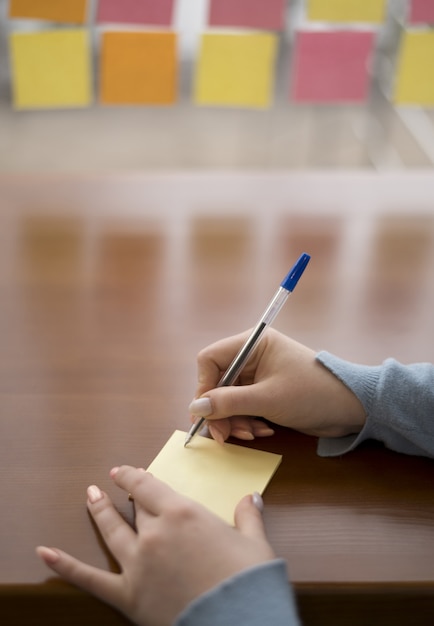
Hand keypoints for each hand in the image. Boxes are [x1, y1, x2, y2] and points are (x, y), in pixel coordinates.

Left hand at [36, 466, 273, 625]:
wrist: (240, 622)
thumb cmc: (248, 581)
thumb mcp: (255, 543)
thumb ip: (249, 515)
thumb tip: (252, 497)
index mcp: (183, 514)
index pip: (149, 487)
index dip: (134, 476)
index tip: (126, 471)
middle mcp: (155, 533)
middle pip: (134, 508)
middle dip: (124, 494)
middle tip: (114, 483)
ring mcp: (138, 564)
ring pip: (112, 531)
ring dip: (99, 512)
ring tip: (89, 497)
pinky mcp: (129, 595)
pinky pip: (91, 579)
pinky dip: (66, 566)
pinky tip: (46, 553)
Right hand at [189, 328, 365, 442]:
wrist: (351, 407)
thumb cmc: (312, 393)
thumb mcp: (267, 399)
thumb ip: (228, 402)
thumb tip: (195, 408)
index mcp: (252, 344)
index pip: (210, 360)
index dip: (204, 387)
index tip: (206, 413)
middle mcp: (252, 356)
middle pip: (217, 383)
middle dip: (220, 411)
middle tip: (224, 436)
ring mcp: (258, 375)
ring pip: (228, 399)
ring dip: (234, 419)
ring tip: (250, 434)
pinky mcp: (265, 392)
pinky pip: (242, 407)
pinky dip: (246, 421)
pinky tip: (261, 431)